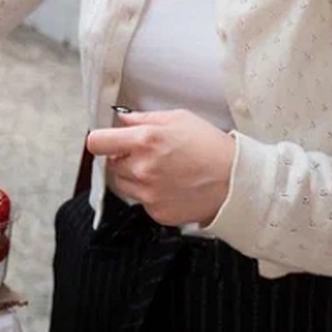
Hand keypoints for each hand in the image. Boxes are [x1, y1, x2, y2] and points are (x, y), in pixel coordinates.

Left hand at [86, 110, 235, 227]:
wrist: (235, 181)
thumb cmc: (210, 146)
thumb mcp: (178, 118)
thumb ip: (144, 118)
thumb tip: (122, 119)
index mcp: (144, 141)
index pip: (97, 142)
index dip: (101, 140)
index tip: (108, 141)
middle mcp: (141, 169)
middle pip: (110, 164)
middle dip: (124, 158)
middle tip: (149, 154)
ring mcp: (148, 194)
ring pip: (123, 184)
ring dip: (134, 177)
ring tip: (162, 170)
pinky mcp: (156, 212)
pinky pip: (141, 201)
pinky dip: (150, 194)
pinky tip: (171, 185)